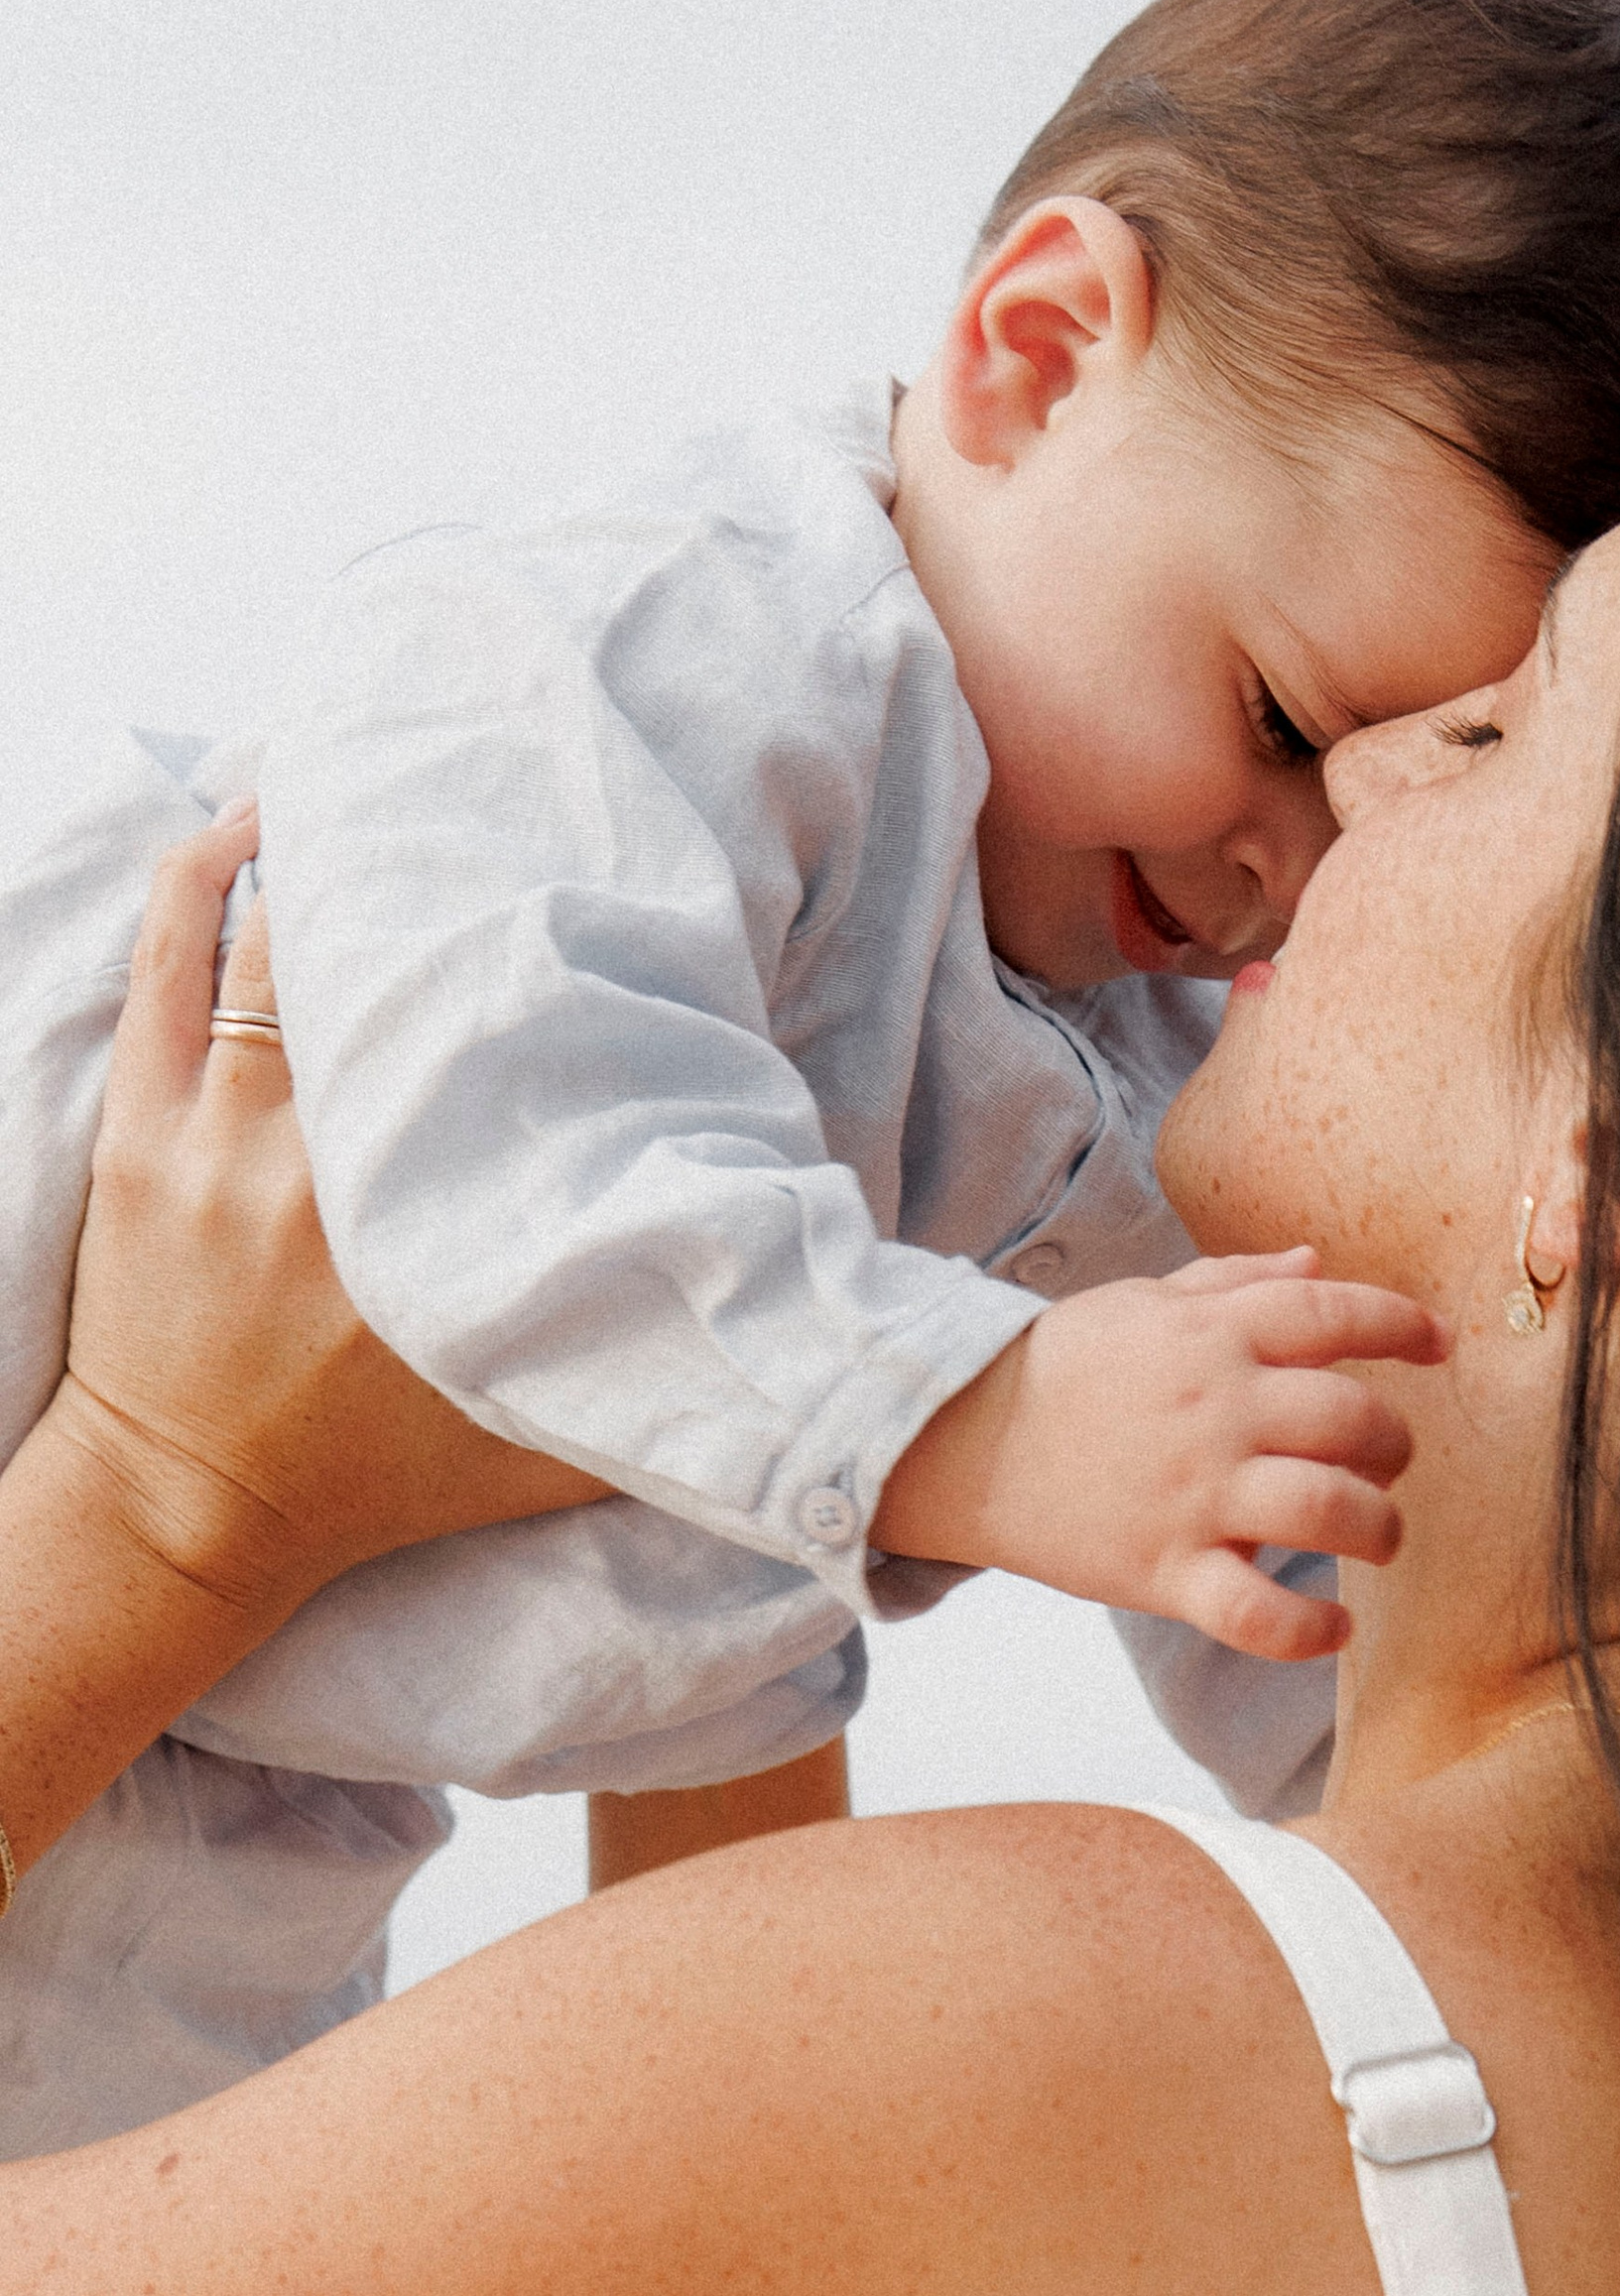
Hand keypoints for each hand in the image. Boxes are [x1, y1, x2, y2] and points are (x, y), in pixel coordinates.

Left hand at [48, 808, 609, 1615]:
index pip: (503, 1052)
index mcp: (432, 1233)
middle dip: (439, 859)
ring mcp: (217, 1135)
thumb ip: (661, 1383)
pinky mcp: (144, 1125)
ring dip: (326, 840)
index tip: (597, 888)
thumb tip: (798, 1313)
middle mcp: (322, 1168)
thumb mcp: (547, 1455)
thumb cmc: (378, 1481)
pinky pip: (169, 954)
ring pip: (269, 927)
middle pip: (385, 956)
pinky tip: (260, 817)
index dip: (548, 952)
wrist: (193, 1513)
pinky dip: (212, 871)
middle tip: (497, 790)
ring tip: (389, 781)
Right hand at [871, 1249, 1449, 1657]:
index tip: (1437, 1346)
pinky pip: (1258, 1615)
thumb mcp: (1145, 1302)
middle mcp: (1215, 1410)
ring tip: (1376, 1536)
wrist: (958, 1437)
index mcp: (1212, 1335)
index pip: (1335, 1314)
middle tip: (1387, 1461)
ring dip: (1378, 1527)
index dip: (1402, 1326)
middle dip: (1395, 1444)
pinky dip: (1310, 1631)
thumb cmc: (1064, 1369)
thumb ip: (1237, 1281)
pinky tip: (1335, 1627)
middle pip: (1353, 1420)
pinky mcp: (1164, 1571)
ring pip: (1328, 1512)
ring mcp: (1192, 1494)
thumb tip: (1318, 1261)